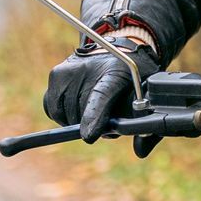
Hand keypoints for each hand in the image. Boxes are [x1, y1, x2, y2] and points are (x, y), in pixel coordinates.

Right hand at [44, 38, 164, 150]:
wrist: (119, 48)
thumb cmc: (134, 77)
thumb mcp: (147, 96)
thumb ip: (146, 126)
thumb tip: (141, 152)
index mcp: (115, 72)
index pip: (100, 96)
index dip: (94, 117)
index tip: (89, 136)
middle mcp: (87, 68)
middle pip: (82, 114)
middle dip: (93, 125)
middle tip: (107, 119)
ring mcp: (68, 71)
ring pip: (65, 116)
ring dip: (78, 120)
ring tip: (94, 110)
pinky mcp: (55, 75)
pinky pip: (54, 109)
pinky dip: (65, 114)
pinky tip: (79, 106)